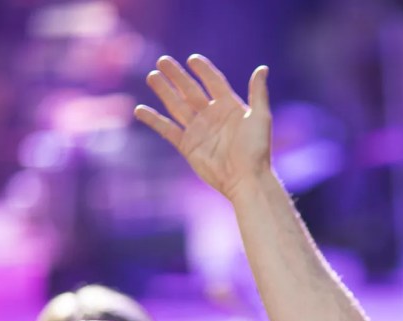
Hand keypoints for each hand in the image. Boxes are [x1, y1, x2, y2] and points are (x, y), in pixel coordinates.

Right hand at [135, 55, 272, 201]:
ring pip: (177, 105)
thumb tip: (263, 68)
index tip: (192, 59)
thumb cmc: (256, 150)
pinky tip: (140, 110)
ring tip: (152, 76)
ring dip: (164, 91)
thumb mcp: (260, 117)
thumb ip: (258, 92)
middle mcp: (212, 116)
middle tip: (162, 60)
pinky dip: (153, 120)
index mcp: (230, 107)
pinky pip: (167, 130)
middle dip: (177, 75)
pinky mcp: (187, 145)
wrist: (246, 179)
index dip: (203, 70)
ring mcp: (198, 130)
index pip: (213, 82)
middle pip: (190, 90)